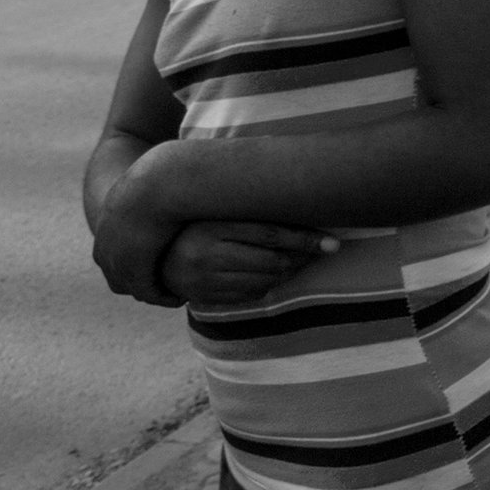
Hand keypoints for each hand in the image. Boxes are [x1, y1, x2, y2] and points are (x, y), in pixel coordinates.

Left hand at [91, 168, 184, 306]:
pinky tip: (180, 297)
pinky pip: (148, 293)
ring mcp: (116, 261)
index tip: (163, 263)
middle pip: (118, 276)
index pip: (116, 254)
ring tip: (176, 293)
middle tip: (167, 284)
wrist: (159, 184)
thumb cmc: (164, 176)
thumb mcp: (152, 180)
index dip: (139, 261)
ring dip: (153, 292)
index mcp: (106, 224)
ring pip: (132, 286)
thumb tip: (167, 181)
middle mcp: (104, 246)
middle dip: (142, 282)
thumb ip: (157, 186)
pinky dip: (163, 298)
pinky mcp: (133, 271)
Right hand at [160, 222, 339, 307]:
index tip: (332, 242)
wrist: (156, 256)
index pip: (270, 233)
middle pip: (271, 260)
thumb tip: (303, 191)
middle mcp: (206, 254)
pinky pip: (250, 294)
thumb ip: (254, 206)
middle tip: (322, 250)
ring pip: (264, 279)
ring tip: (301, 260)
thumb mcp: (222, 211)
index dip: (305, 238)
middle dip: (302, 257)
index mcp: (212, 225)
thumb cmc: (200, 224)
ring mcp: (204, 280)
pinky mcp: (204, 297)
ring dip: (289, 271)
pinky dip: (269, 285)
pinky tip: (275, 274)